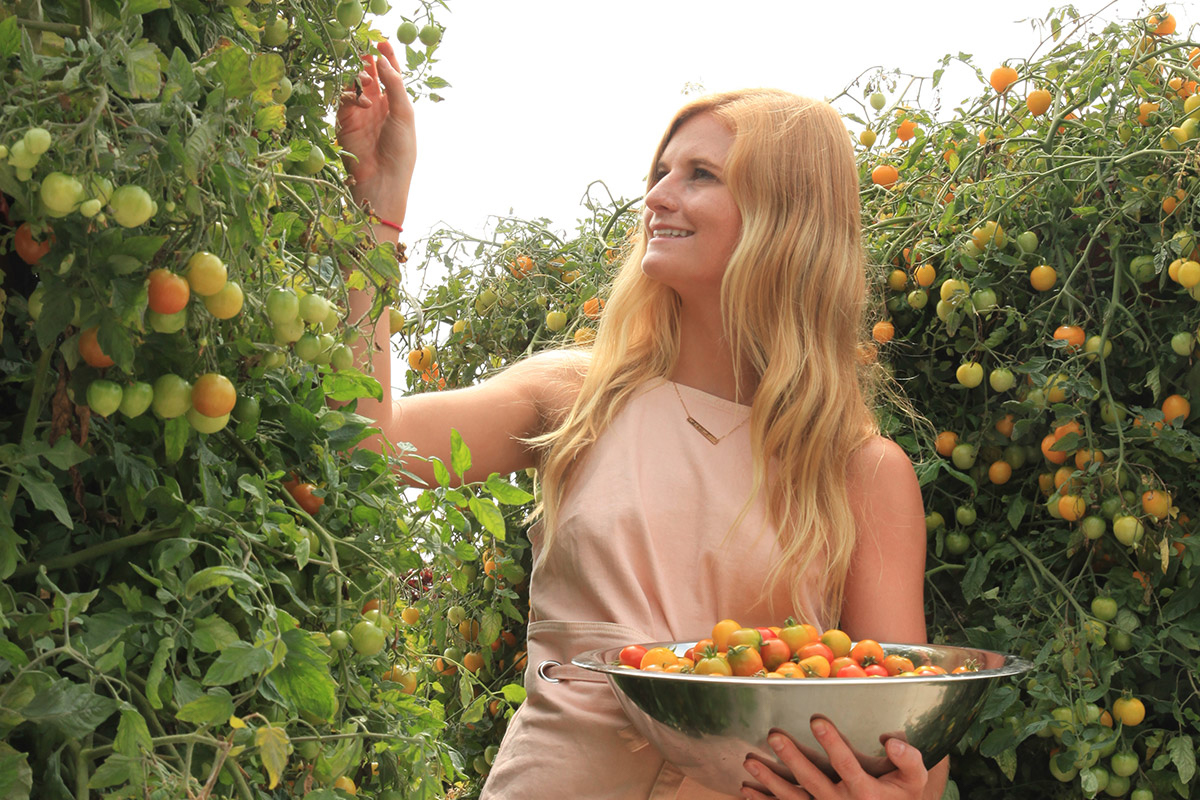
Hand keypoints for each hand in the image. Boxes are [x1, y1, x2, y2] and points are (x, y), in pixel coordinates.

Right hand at [335, 40, 415, 224]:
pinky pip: (344, 98)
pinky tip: (363, 103)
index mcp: (395, 104)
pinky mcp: (345, 120)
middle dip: (368, 62)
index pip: (389, 75)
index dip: (386, 58)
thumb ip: (394, 86)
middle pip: (369, 75)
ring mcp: (360, 113)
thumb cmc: (400, 150)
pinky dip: (352, 95)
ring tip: (368, 82)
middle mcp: (377, 106)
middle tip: (367, 51)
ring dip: (360, 77)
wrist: (382, 179)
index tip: (382, 42)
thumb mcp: (404, 114)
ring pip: (354, 84)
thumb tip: (382, 60)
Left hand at [741, 719, 927, 799]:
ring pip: (794, 799)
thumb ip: (908, 760)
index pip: (846, 765)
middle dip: (792, 759)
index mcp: (866, 792)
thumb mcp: (913, 780)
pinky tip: (747, 790)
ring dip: (770, 781)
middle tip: (774, 737)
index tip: (816, 720)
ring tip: (750, 761)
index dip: (832, 743)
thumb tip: (891, 740)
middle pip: (813, 781)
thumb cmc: (903, 796)